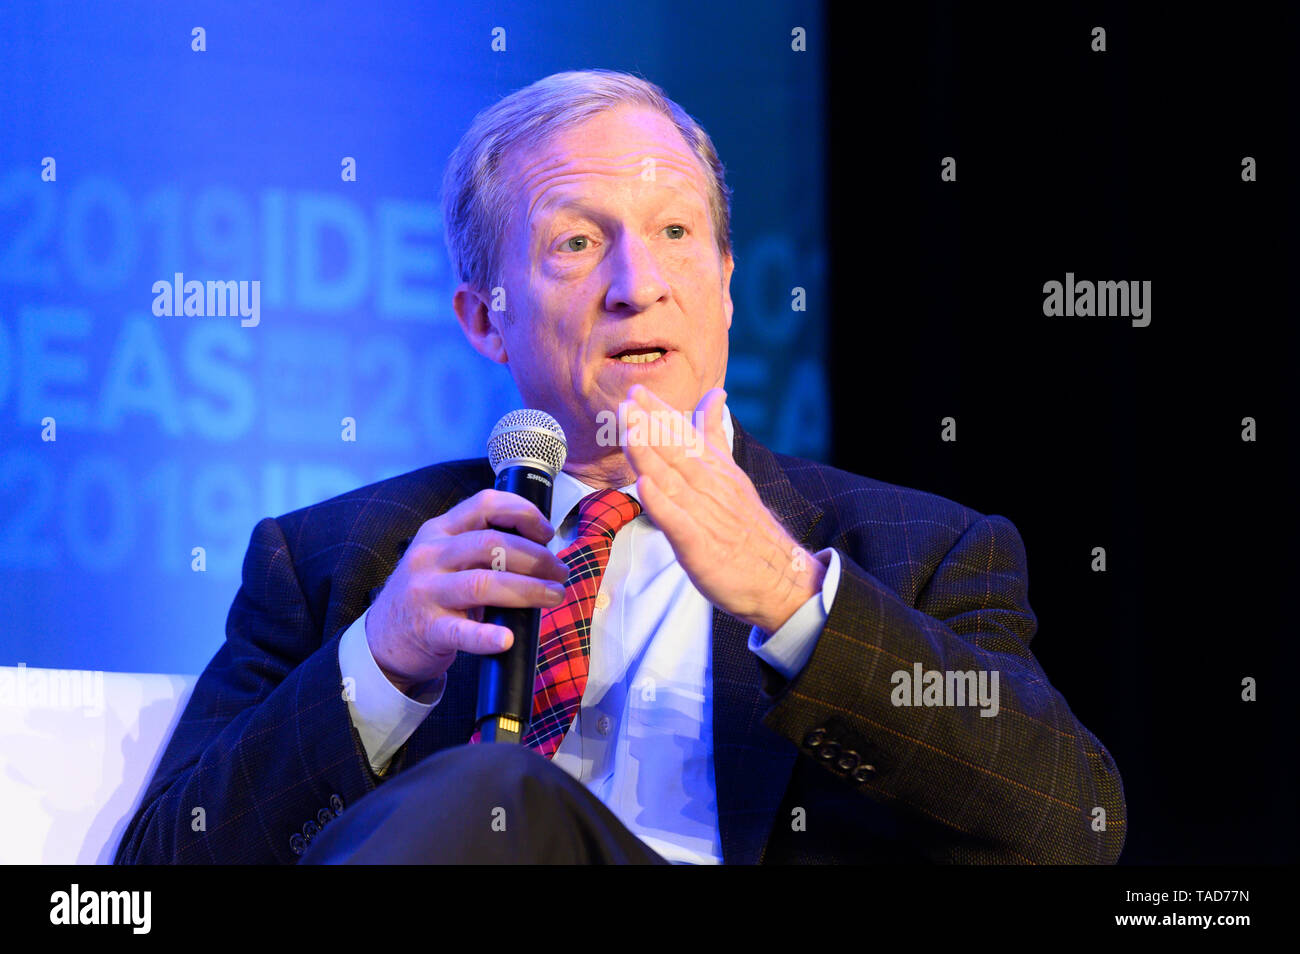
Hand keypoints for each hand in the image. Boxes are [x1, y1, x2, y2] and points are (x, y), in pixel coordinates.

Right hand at [365, 489, 569, 694]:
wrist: (382, 639)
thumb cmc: (429, 594)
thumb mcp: (444, 558)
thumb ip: (480, 547)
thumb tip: (542, 550)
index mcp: (439, 531)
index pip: (484, 504)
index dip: (523, 513)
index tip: (547, 533)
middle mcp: (430, 556)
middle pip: (491, 544)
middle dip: (535, 557)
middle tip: (559, 573)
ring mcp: (426, 592)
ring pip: (482, 584)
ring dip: (526, 589)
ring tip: (553, 596)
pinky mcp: (427, 628)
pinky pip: (460, 631)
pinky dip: (486, 636)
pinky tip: (507, 639)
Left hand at [622, 384, 826, 633]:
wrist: (780, 576)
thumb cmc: (748, 527)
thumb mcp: (732, 471)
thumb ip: (715, 435)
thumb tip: (715, 396)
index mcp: (716, 470)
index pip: (685, 434)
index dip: (659, 412)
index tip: (637, 389)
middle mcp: (710, 487)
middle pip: (675, 452)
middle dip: (649, 426)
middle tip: (626, 402)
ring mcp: (705, 516)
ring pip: (673, 480)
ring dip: (650, 456)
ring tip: (630, 433)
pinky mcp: (701, 547)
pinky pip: (678, 523)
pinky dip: (662, 505)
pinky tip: (644, 488)